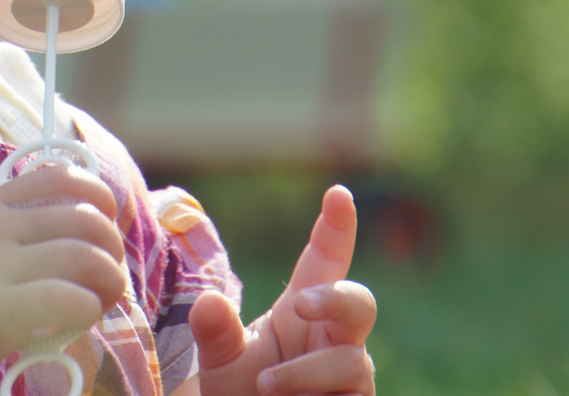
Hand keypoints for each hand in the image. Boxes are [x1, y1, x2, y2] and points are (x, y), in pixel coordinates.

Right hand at [0, 164, 129, 395]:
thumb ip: (12, 225)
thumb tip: (81, 225)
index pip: (62, 176)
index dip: (100, 196)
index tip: (106, 226)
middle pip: (86, 219)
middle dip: (113, 249)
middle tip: (107, 279)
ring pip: (85, 257)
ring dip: (109, 282)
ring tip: (99, 302)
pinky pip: (69, 299)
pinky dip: (89, 309)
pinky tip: (78, 321)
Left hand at [190, 185, 375, 394]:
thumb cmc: (241, 390)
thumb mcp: (221, 361)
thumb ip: (216, 332)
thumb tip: (208, 302)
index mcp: (302, 308)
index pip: (325, 260)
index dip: (336, 227)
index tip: (339, 192)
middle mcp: (334, 336)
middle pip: (360, 302)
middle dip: (333, 298)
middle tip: (300, 302)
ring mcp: (351, 374)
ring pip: (350, 362)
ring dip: (304, 373)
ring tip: (265, 387)